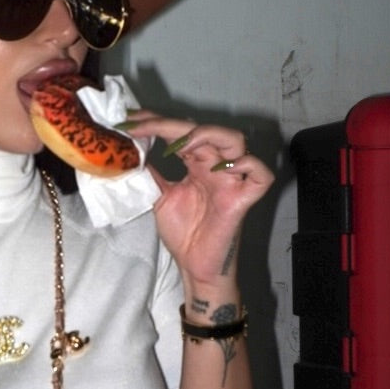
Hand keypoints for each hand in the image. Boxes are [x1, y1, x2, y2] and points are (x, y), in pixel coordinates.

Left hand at [119, 113, 272, 288]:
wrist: (194, 267)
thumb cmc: (185, 233)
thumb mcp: (159, 197)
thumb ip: (150, 174)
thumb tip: (129, 152)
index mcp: (198, 164)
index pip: (181, 132)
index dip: (157, 123)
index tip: (129, 121)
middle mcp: (216, 167)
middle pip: (204, 130)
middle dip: (171, 125)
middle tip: (141, 126)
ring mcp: (232, 181)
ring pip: (235, 141)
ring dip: (207, 135)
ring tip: (179, 145)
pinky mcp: (242, 201)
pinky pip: (260, 176)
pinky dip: (248, 165)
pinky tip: (222, 167)